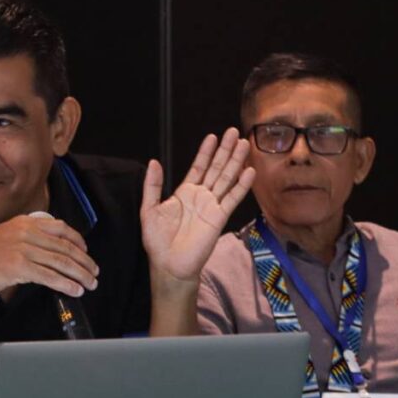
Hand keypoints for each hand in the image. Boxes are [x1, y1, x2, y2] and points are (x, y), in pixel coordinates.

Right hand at [0, 214, 99, 298]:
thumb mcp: (7, 236)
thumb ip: (28, 238)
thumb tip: (52, 251)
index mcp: (25, 222)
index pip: (61, 228)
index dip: (78, 240)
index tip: (86, 251)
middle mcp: (26, 232)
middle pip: (65, 247)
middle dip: (84, 261)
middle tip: (94, 272)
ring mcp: (23, 249)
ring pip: (61, 262)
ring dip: (80, 274)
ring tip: (90, 284)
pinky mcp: (19, 266)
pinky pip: (50, 276)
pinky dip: (66, 284)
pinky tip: (75, 290)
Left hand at [141, 128, 255, 283]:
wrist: (169, 265)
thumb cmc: (157, 241)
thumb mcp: (149, 209)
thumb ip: (152, 185)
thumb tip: (153, 162)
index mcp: (184, 192)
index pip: (198, 167)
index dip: (205, 152)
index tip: (213, 136)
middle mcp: (201, 196)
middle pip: (216, 168)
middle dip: (225, 151)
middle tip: (234, 132)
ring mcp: (212, 206)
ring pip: (226, 179)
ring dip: (235, 162)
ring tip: (243, 144)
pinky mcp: (219, 218)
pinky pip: (232, 199)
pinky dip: (241, 186)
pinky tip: (248, 172)